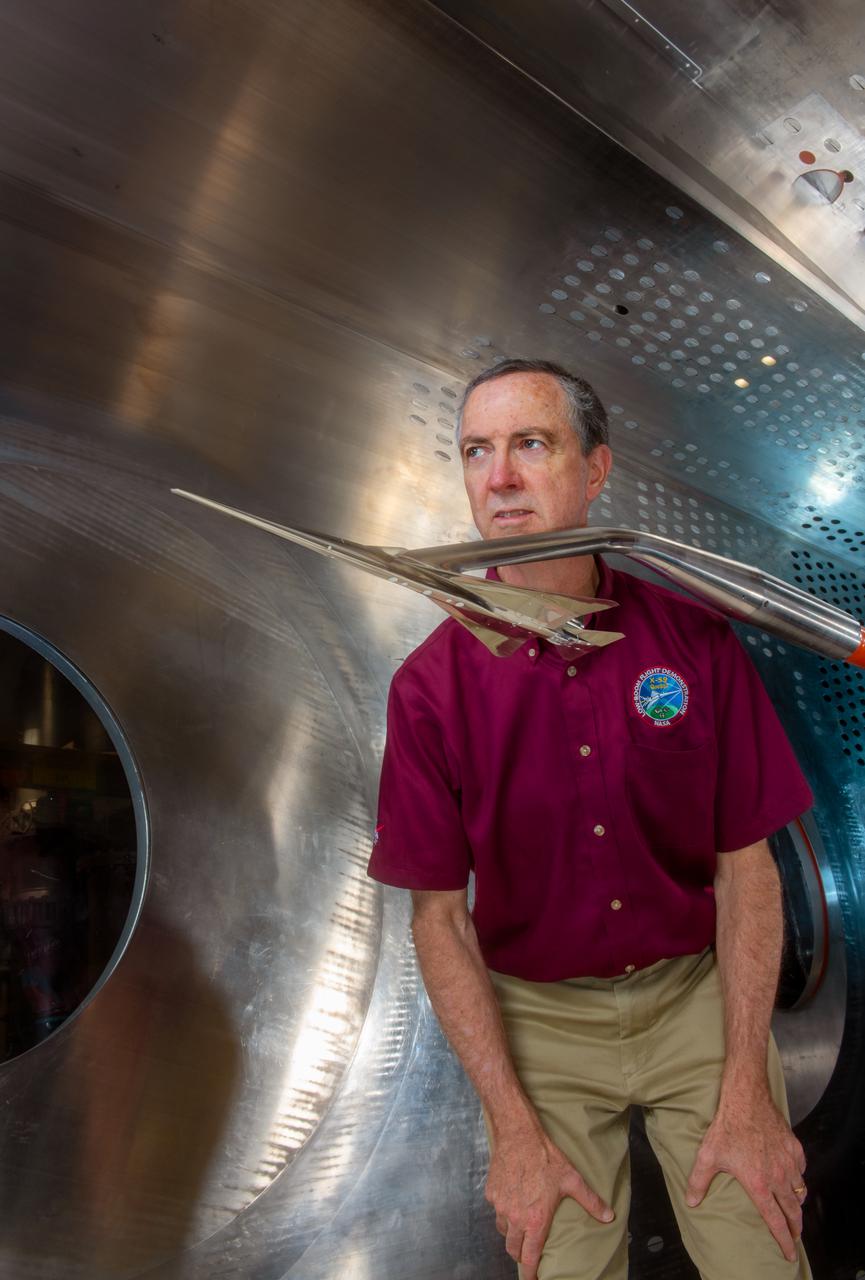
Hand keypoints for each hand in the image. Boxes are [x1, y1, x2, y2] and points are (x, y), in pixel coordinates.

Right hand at [485, 1123, 613, 1279]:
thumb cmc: (545, 1156)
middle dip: (520, 1254)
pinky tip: (513, 1200)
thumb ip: (591, 1201)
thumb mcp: (572, 1179)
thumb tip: (609, 1216)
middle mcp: (515, 1217)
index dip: (530, 1273)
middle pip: (513, 1248)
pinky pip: (496, 1210)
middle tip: (528, 1253)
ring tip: (521, 1226)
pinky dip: (503, 1211)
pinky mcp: (491, 1193)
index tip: (533, 1279)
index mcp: (535, 1220)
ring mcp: (501, 1206)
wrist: (518, 1135)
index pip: (529, 1257)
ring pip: (503, 1230)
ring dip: (511, 1233)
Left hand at [685, 1094, 806, 1261]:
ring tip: (794, 1210)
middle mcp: (778, 1177)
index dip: (783, 1240)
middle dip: (795, 1228)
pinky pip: (802, 1169)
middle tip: (794, 1236)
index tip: (789, 1253)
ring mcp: (788, 1161)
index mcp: (759, 1185)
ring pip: (799, 1191)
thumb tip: (691, 1202)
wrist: (746, 1099)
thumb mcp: (707, 1156)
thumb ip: (698, 1182)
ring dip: (798, 1204)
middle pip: (793, 1211)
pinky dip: (799, 1178)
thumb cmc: (726, 1127)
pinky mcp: (794, 1146)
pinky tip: (794, 1178)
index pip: (776, 1221)